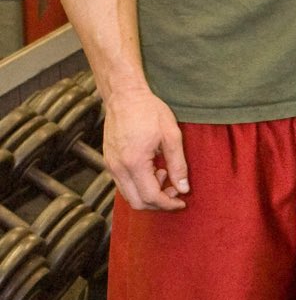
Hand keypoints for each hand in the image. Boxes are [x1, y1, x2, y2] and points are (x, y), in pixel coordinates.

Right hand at [102, 88, 188, 212]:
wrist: (124, 95)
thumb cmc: (148, 111)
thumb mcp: (171, 136)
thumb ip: (178, 165)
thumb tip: (183, 188)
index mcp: (134, 163)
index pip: (151, 197)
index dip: (168, 204)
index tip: (181, 201)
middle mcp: (118, 168)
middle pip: (137, 202)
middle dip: (158, 203)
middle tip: (174, 191)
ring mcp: (111, 165)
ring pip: (128, 195)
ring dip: (148, 194)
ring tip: (164, 173)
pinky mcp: (109, 161)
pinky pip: (123, 183)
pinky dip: (139, 185)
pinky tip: (152, 169)